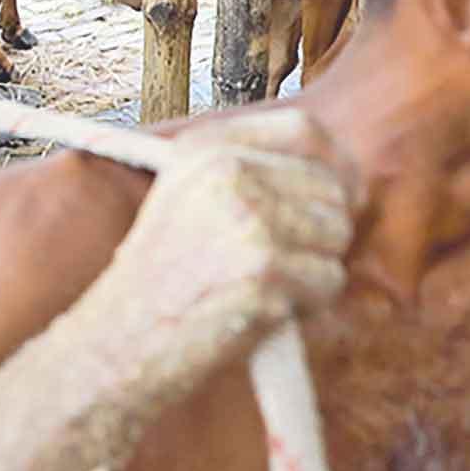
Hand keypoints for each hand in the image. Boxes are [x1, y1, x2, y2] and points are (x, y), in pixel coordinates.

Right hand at [77, 107, 361, 380]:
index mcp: (205, 148)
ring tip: (262, 287)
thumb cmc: (164, 278)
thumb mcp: (190, 198)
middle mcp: (226, 172)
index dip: (334, 162)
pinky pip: (328, 280)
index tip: (342, 191)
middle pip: (330, 187)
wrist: (122, 339)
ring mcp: (247, 219)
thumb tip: (346, 177)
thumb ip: (254, 173)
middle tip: (285, 263)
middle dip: (324, 230)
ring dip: (315, 268)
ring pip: (335, 234)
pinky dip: (308, 303)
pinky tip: (262, 310)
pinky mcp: (265, 270)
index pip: (304, 130)